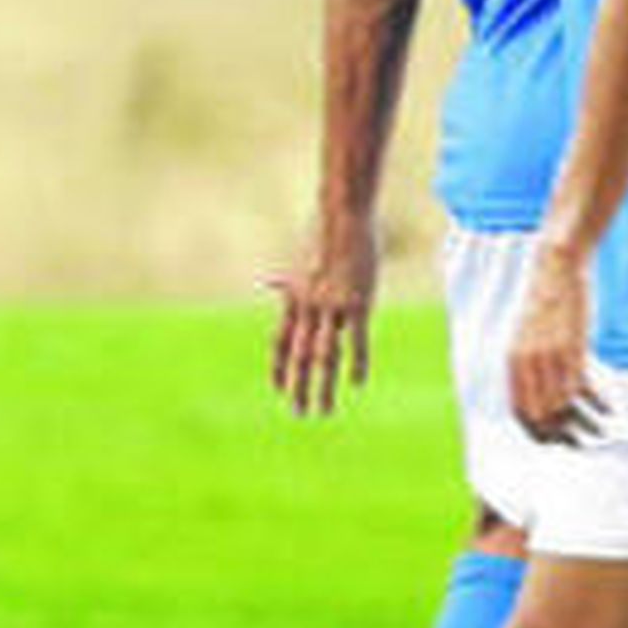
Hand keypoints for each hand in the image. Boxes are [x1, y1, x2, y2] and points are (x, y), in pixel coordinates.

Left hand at [268, 217, 377, 415]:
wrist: (342, 214)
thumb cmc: (325, 232)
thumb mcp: (299, 260)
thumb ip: (288, 281)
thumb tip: (270, 282)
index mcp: (294, 297)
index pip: (281, 341)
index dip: (279, 367)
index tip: (278, 389)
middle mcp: (308, 306)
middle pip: (299, 356)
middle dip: (298, 388)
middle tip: (298, 413)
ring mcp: (332, 305)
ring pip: (324, 355)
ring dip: (322, 387)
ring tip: (323, 411)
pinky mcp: (358, 302)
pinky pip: (355, 340)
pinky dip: (356, 363)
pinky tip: (356, 384)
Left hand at [508, 244, 606, 443]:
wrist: (556, 264)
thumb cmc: (546, 297)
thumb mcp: (529, 334)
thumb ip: (530, 362)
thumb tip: (543, 391)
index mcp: (512, 360)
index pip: (520, 411)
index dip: (536, 431)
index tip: (553, 440)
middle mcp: (528, 363)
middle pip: (541, 416)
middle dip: (561, 435)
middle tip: (578, 441)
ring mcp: (550, 357)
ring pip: (564, 408)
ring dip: (584, 425)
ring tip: (599, 432)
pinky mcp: (574, 348)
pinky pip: (584, 389)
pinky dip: (599, 404)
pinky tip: (610, 410)